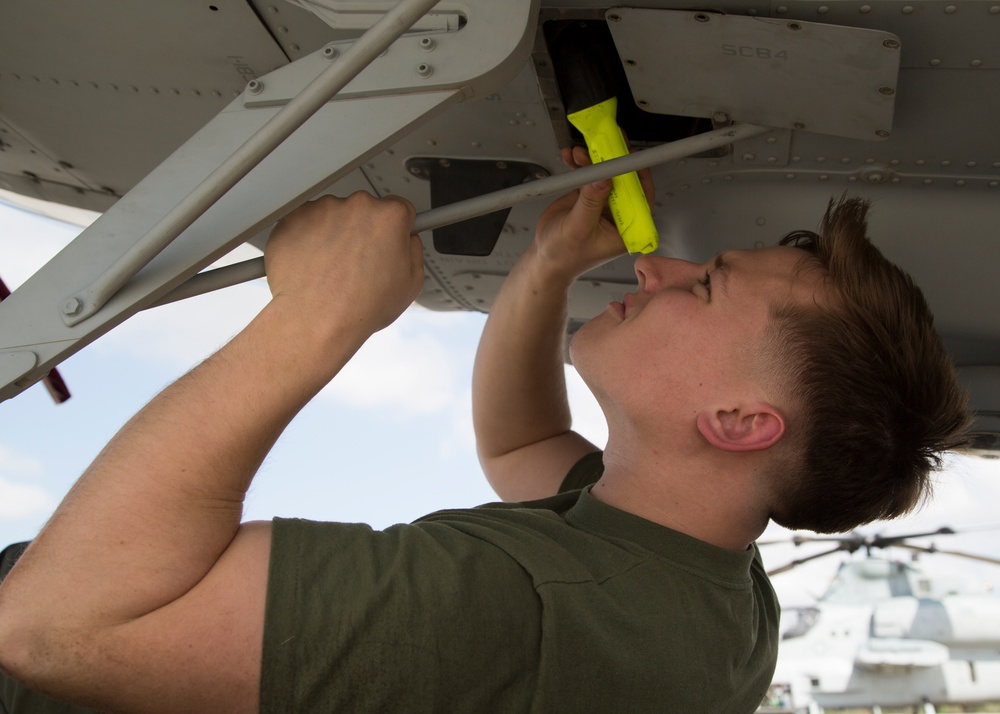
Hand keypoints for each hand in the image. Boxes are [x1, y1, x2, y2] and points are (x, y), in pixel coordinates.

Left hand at [264, 192, 423, 334]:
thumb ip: (414, 252)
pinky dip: (308, 240)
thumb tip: (407, 242)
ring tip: (333, 270)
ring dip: (335, 236)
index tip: (389, 238)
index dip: (396, 228)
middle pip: (365, 210)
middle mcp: (356, 206)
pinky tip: (315, 267)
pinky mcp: (293, 219)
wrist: (315, 320)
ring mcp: (322, 210)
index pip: (400, 208)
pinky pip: (305, 224)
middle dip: (364, 232)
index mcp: (389, 217)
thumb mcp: (410, 285)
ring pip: (334, 217)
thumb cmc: (358, 307)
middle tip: (360, 264)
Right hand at [533, 146, 654, 280]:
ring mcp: (603, 203)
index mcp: (625, 229)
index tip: (630, 157)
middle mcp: (618, 214)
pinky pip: (589, 174)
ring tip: (580, 152)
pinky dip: (580, 163)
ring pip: (606, 174)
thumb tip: (605, 179)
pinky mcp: (588, 195)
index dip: (638, 175)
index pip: (640, 198)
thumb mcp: (579, 229)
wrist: (544, 257)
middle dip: (615, 161)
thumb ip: (591, 202)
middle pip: (624, 181)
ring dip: (594, 159)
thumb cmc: (564, 256)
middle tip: (608, 143)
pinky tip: (572, 156)